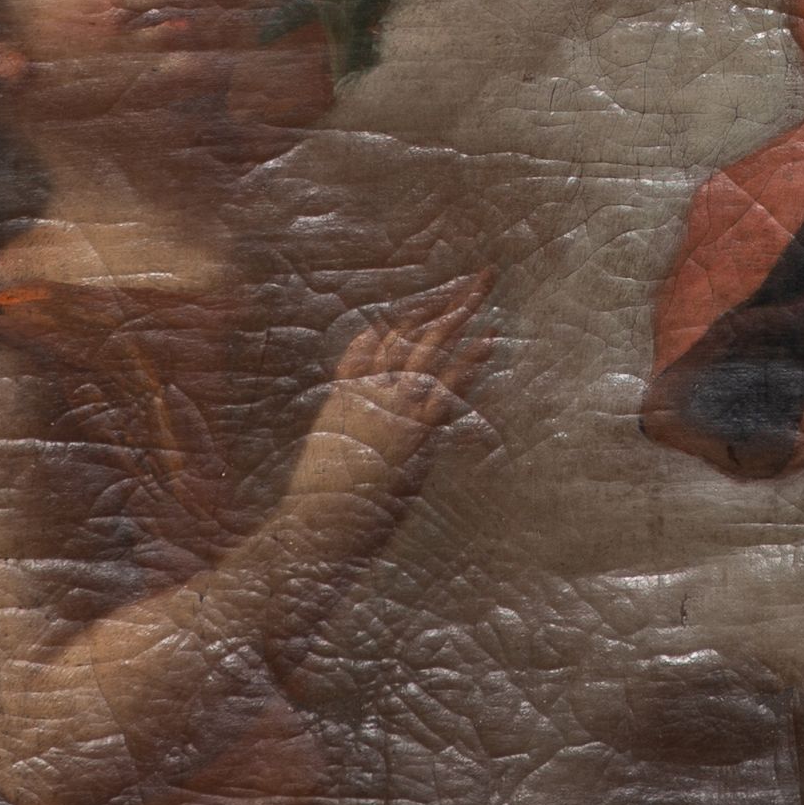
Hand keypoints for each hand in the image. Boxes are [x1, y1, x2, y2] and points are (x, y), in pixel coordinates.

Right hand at [281, 273, 492, 542]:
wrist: (316, 526)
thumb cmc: (315, 506)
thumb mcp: (324, 458)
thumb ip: (342, 439)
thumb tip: (352, 445)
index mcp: (342, 395)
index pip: (372, 342)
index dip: (402, 319)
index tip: (425, 304)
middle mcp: (367, 390)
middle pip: (408, 332)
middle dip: (442, 302)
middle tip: (474, 278)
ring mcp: (391, 406)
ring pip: (430, 347)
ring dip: (459, 314)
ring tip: (482, 287)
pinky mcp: (414, 430)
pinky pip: (447, 386)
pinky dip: (469, 361)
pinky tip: (488, 341)